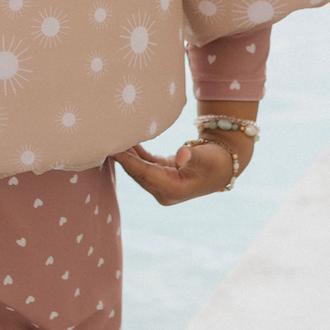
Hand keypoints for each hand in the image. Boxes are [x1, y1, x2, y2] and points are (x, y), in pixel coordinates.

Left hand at [115, 134, 250, 206]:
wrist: (225, 165)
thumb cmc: (217, 161)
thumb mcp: (206, 158)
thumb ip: (192, 156)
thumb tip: (181, 155)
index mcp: (173, 190)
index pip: (144, 174)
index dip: (128, 161)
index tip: (112, 148)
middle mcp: (164, 191)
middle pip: (137, 173)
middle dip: (122, 157)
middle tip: (103, 139)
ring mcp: (162, 185)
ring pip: (138, 168)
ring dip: (126, 154)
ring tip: (109, 137)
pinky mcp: (162, 175)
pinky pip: (143, 164)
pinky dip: (134, 152)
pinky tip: (123, 140)